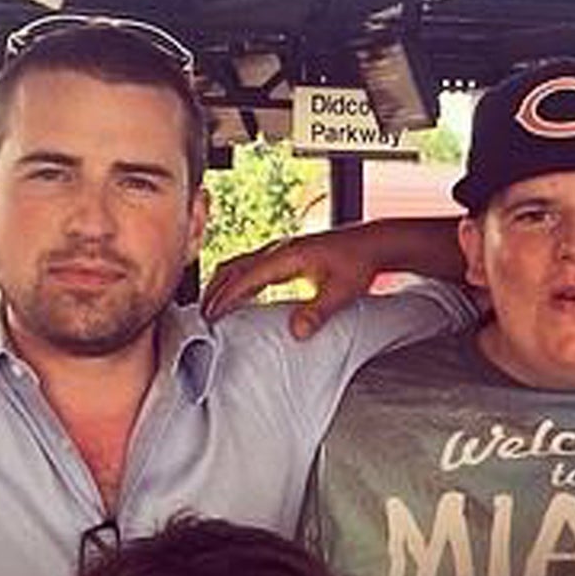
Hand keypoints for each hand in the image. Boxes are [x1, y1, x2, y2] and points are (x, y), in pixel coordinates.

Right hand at [201, 218, 469, 337]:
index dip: (225, 298)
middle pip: (234, 267)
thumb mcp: (341, 292)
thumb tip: (296, 332)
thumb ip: (318, 312)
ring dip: (222, 283)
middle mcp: (280, 249)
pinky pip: (252, 264)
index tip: (210, 316)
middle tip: (201, 315)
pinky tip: (238, 294)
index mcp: (287, 256)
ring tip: (211, 305)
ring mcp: (281, 249)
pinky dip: (237, 279)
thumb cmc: (359, 263)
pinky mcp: (286, 253)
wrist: (373, 243)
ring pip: (240, 264)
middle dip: (214, 291)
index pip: (245, 278)